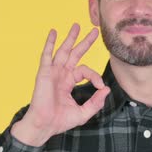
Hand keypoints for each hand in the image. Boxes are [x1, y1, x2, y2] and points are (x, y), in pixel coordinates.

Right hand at [11, 23, 109, 145]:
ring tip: (76, 25)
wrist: (44, 126)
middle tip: (95, 30)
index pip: (85, 71)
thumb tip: (106, 89)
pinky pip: (47, 55)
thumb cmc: (60, 121)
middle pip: (75, 54)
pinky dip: (50, 43)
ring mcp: (53, 72)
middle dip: (85, 42)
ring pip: (63, 51)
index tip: (100, 86)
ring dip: (70, 38)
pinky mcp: (44, 73)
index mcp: (69, 82)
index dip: (95, 76)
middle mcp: (61, 74)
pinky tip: (53, 32)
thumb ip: (96, 102)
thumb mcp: (83, 113)